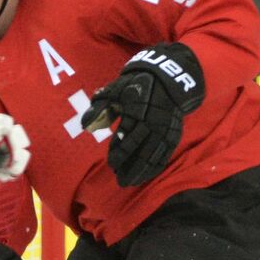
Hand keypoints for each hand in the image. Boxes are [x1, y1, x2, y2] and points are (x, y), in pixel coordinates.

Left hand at [80, 42, 204, 186]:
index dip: (120, 153)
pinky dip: (157, 166)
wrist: (166, 78)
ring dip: (143, 171)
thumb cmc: (135, 85)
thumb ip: (100, 108)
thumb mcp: (115, 91)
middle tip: (121, 181)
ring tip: (132, 181)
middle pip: (142, 152)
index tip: (112, 165)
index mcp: (137, 113)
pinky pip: (166, 153)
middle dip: (131, 168)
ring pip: (155, 155)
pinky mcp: (174, 133)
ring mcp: (166, 129)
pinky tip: (148, 174)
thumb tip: (85, 125)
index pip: (128, 139)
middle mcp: (153, 123)